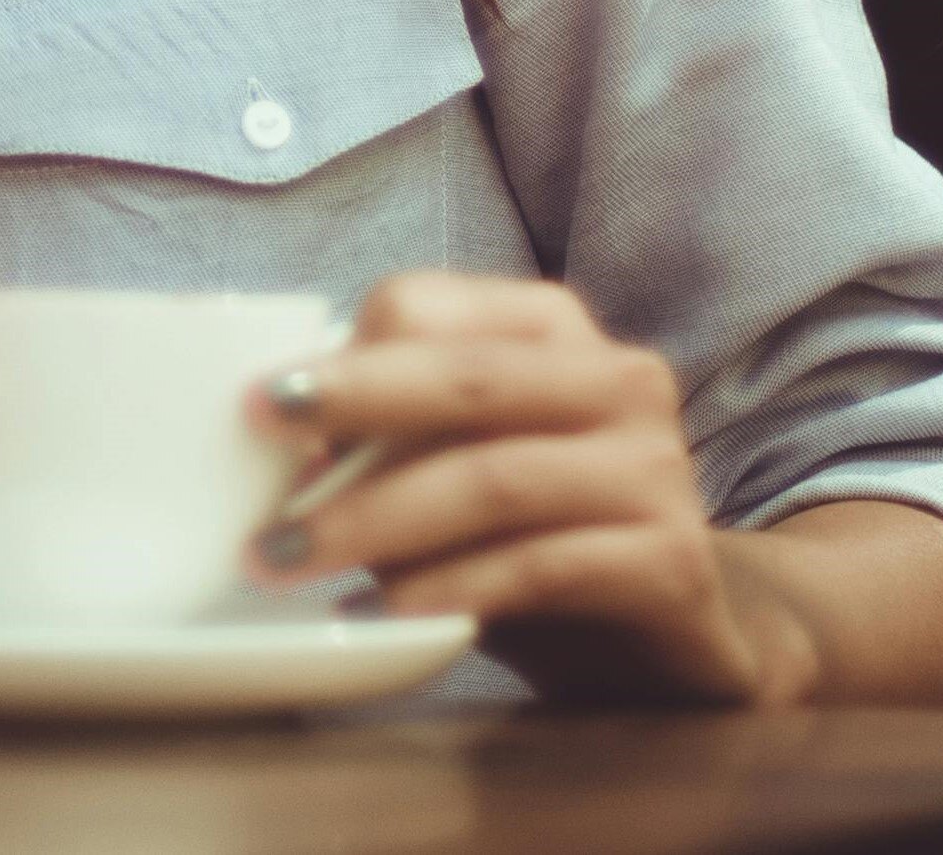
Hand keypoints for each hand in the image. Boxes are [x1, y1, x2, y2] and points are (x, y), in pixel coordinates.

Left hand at [247, 274, 802, 703]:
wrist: (681, 636)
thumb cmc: (541, 531)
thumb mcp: (464, 462)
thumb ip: (396, 434)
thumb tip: (279, 445)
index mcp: (554, 326)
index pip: (429, 306)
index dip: (342, 354)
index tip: (261, 408)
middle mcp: (618, 378)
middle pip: (463, 380)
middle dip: (350, 413)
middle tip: (263, 458)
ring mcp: (657, 469)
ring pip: (494, 478)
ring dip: (376, 519)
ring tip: (290, 558)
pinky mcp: (674, 562)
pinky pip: (541, 566)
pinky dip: (449, 586)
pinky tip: (381, 610)